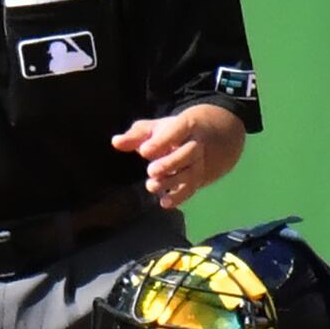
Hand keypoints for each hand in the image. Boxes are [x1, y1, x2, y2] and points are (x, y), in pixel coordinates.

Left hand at [112, 103, 242, 208]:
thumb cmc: (176, 131)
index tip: (144, 151)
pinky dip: (179, 197)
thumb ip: (136, 135)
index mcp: (187, 125)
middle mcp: (197, 144)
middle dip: (170, 163)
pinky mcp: (200, 178)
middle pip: (188, 153)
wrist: (213, 136)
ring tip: (151, 186)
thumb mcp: (157, 127)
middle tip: (151, 171)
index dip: (162, 141)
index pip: (177, 131)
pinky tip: (164, 203)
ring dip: (172, 182)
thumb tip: (116, 142)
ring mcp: (201, 163)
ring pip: (191, 173)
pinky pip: (193, 189)